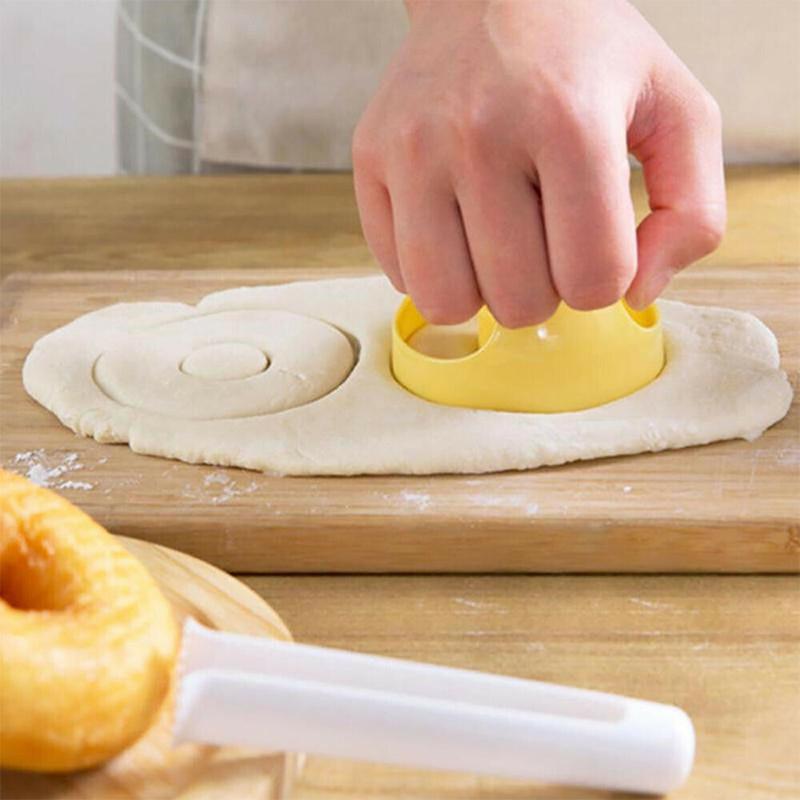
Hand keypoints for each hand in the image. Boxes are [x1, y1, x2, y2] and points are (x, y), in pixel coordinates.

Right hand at [353, 0, 724, 325]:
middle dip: (542, 292)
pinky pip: (400, 274)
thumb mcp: (678, 113)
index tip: (593, 243)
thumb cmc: (587, 60)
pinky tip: (457, 227)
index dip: (603, 281)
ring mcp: (414, 149)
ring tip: (498, 246)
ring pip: (446, 302)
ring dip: (482, 293)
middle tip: (543, 243)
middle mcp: (481, 134)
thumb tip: (635, 298)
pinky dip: (435, 269)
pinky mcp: (370, 160)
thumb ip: (692, 214)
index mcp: (569, 122)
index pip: (593, 280)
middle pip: (518, 302)